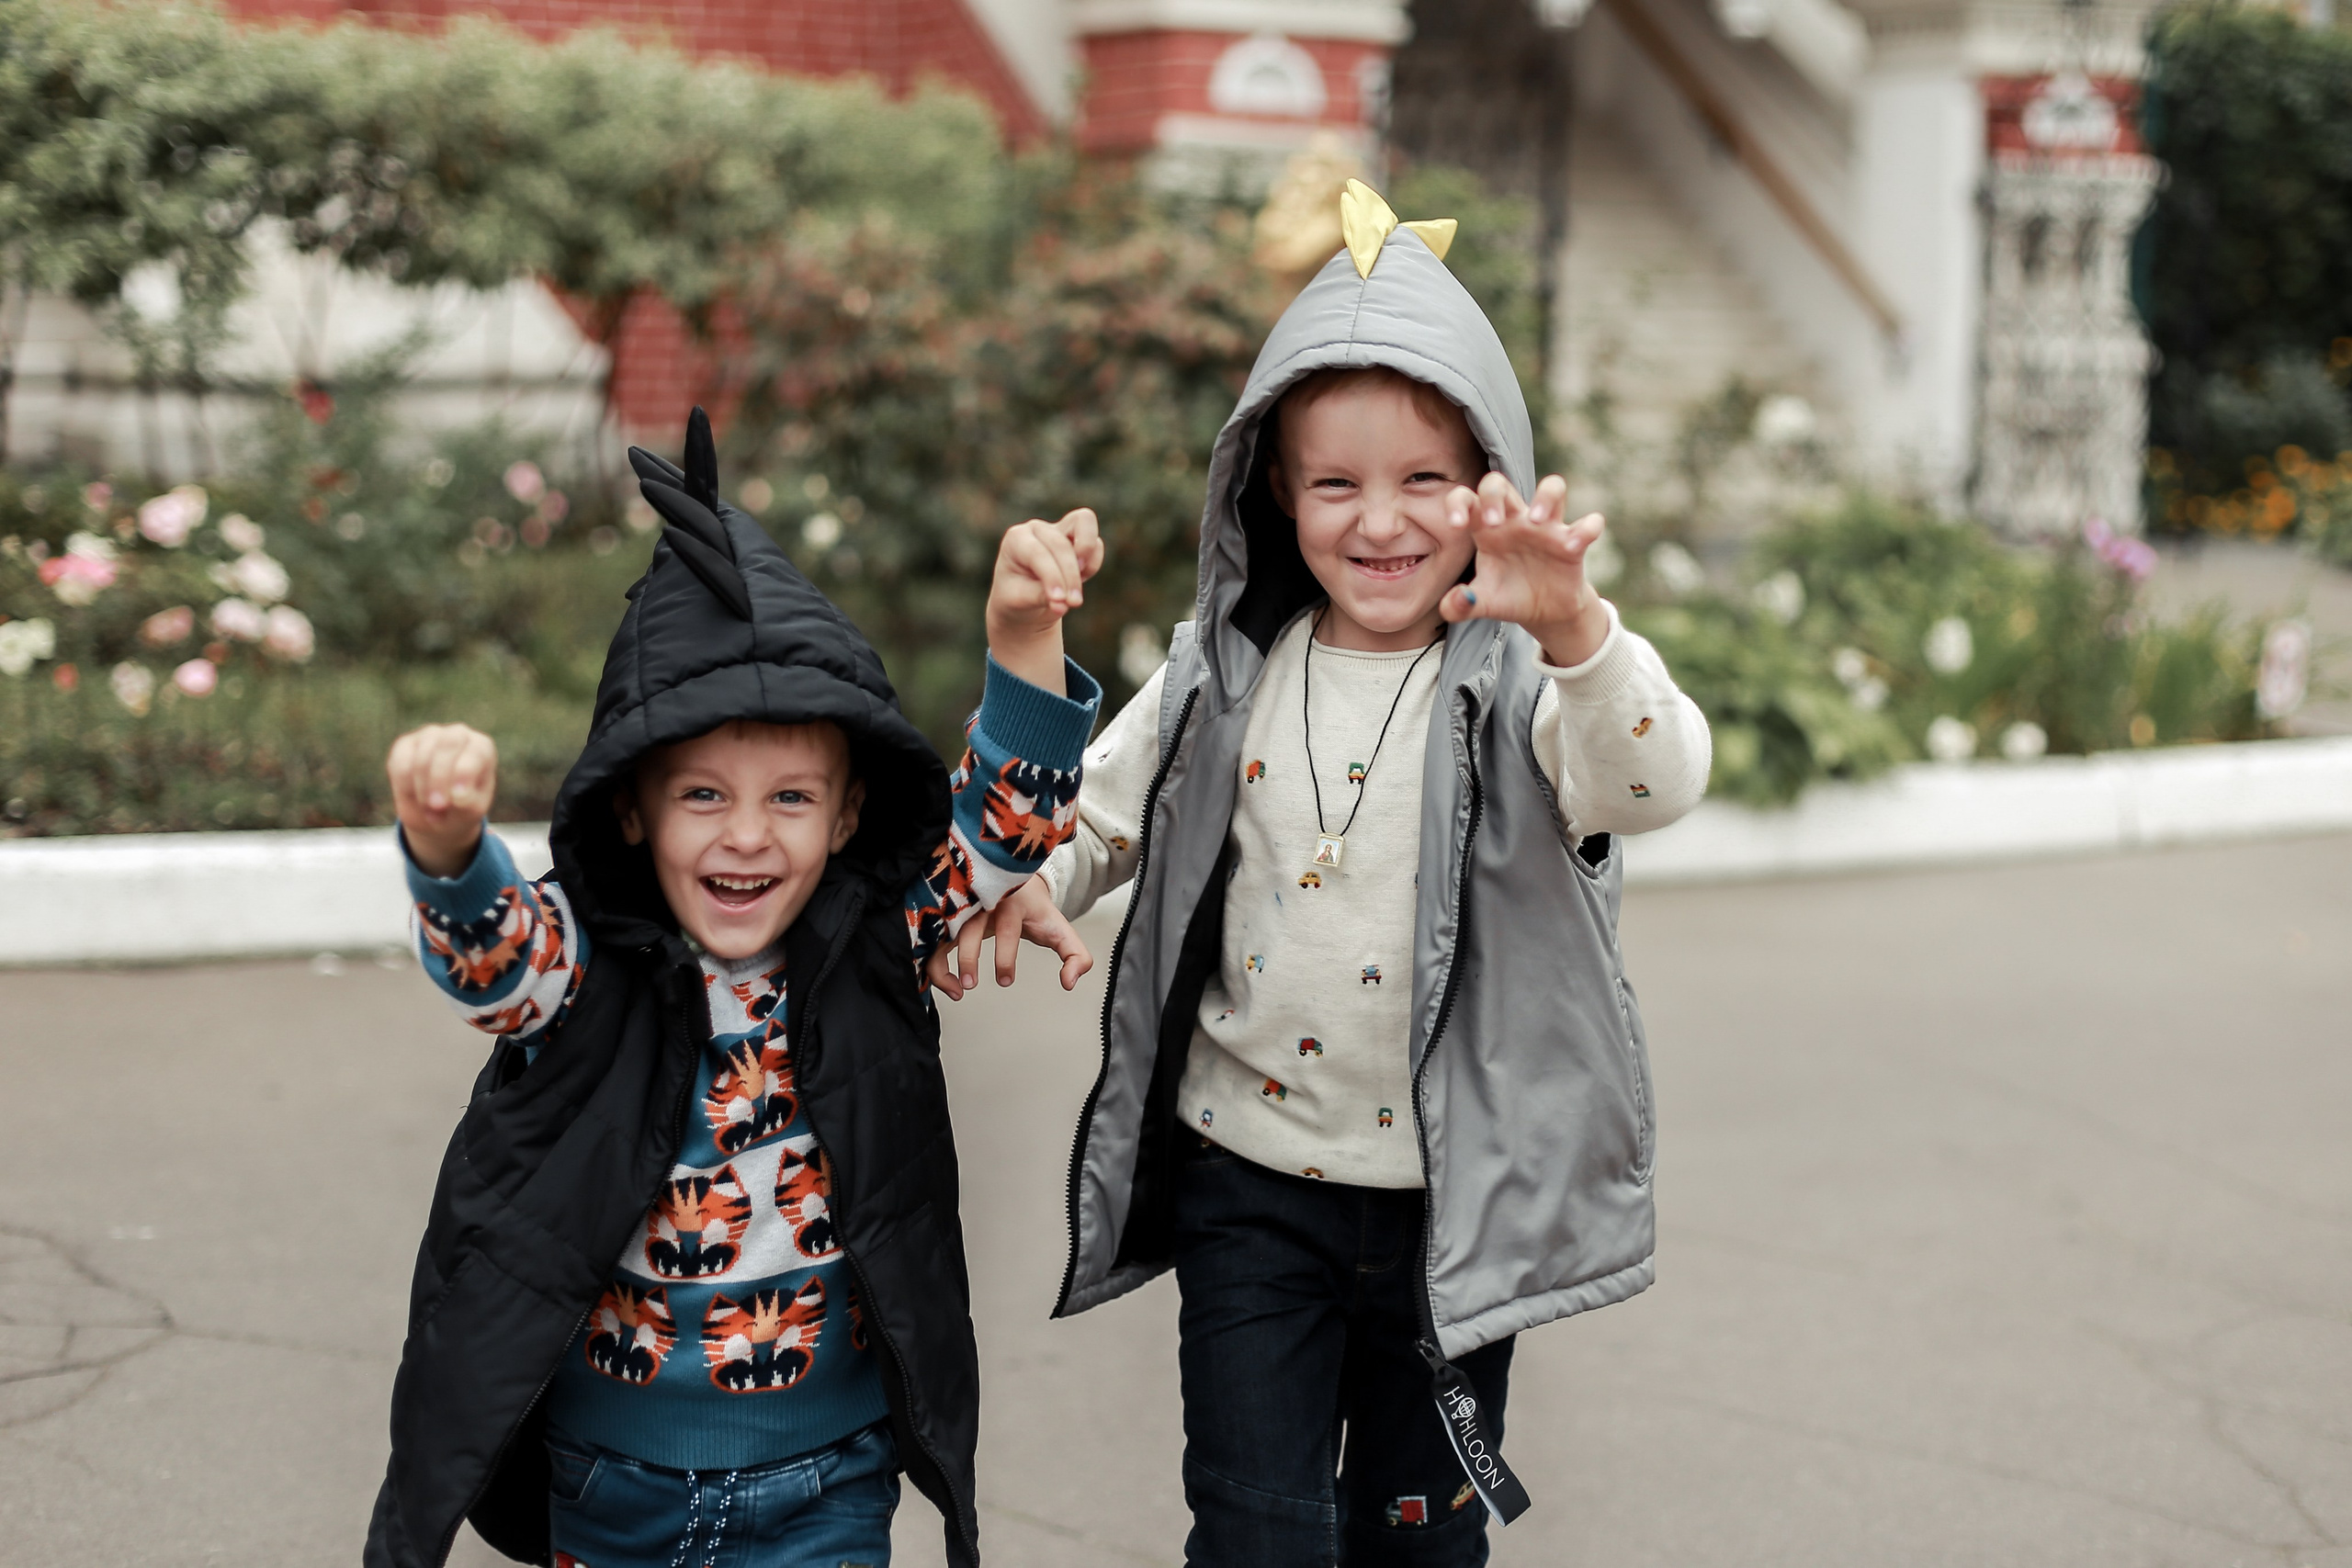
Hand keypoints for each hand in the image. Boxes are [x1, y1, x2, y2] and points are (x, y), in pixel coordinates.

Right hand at [387, 723, 497, 878]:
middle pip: (445, 747)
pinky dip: (402, 781)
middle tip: (438, 809)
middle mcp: (458, 735)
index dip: (464, 776)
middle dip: (438, 780)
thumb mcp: (471, 811)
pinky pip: (398, 758)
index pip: (474, 752)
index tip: (458, 803)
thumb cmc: (462, 811)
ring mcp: (429, 736)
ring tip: (428, 811)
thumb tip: (455, 798)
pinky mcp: (405, 745)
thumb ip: (466, 802)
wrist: (440, 815)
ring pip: (419, 752)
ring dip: (420, 785)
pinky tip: (411, 800)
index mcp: (482, 748)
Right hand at [927, 878, 1092, 998]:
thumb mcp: (1060, 929)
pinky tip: (950, 986)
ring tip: (958, 990)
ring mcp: (962, 905)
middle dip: (969, 956)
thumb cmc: (1035, 910)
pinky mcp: (948, 916)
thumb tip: (1069, 982)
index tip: (1005, 981)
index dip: (1005, 956)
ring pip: (945, 930)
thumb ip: (1076, 956)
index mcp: (1014, 900)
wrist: (1013, 882)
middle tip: (972, 985)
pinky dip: (936, 963)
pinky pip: (933, 939)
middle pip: (970, 925)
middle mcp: (984, 899)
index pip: (1008, 926)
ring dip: (944, 961)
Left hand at [986, 508, 1103, 693]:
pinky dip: (1093, 557)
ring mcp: (1058, 531)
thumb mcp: (1019, 606)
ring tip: (1079, 585)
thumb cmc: (1016, 604)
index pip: (1039, 551)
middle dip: (1069, 575)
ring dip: (1086, 557)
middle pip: (1062, 542)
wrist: (1023, 607)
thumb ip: (1040, 598)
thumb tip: (1062, 601)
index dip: (1052, 575)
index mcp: (1015, 541)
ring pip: (1083, 525)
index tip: (1060, 603)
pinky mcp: (1076, 538)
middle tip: (1072, 605)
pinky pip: (1093, 538)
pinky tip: (1083, 578)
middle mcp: (1035, 530)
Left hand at [1439, 473, 1609, 665]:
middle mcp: (1515, 521)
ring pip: (1552, 487)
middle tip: (1494, 523)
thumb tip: (1453, 604)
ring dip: (1545, 497)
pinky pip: (1590, 524)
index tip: (1456, 524)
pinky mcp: (1574, 544)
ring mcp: (1546, 528)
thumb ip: (1460, 606)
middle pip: (1500, 482)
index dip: (1458, 503)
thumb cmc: (1508, 596)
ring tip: (1537, 522)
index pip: (1467, 499)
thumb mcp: (1482, 603)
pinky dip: (1587, 529)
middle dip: (1494, 495)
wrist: (1543, 612)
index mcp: (1486, 530)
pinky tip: (1573, 546)